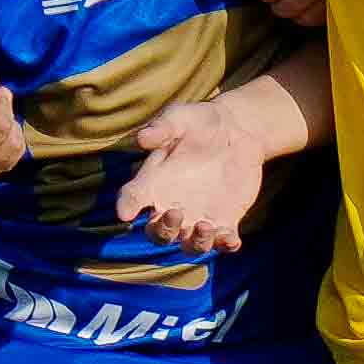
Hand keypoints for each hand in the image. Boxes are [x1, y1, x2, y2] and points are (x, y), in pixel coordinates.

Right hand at [115, 99, 266, 253]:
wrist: (237, 130)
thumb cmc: (200, 122)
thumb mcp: (181, 118)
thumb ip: (163, 127)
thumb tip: (143, 138)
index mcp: (154, 183)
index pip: (131, 199)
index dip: (126, 207)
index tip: (126, 213)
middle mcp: (171, 206)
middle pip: (158, 233)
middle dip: (164, 231)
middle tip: (175, 213)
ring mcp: (198, 217)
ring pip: (189, 245)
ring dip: (195, 243)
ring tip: (205, 226)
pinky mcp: (224, 221)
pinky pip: (223, 242)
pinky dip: (226, 245)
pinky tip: (232, 240)